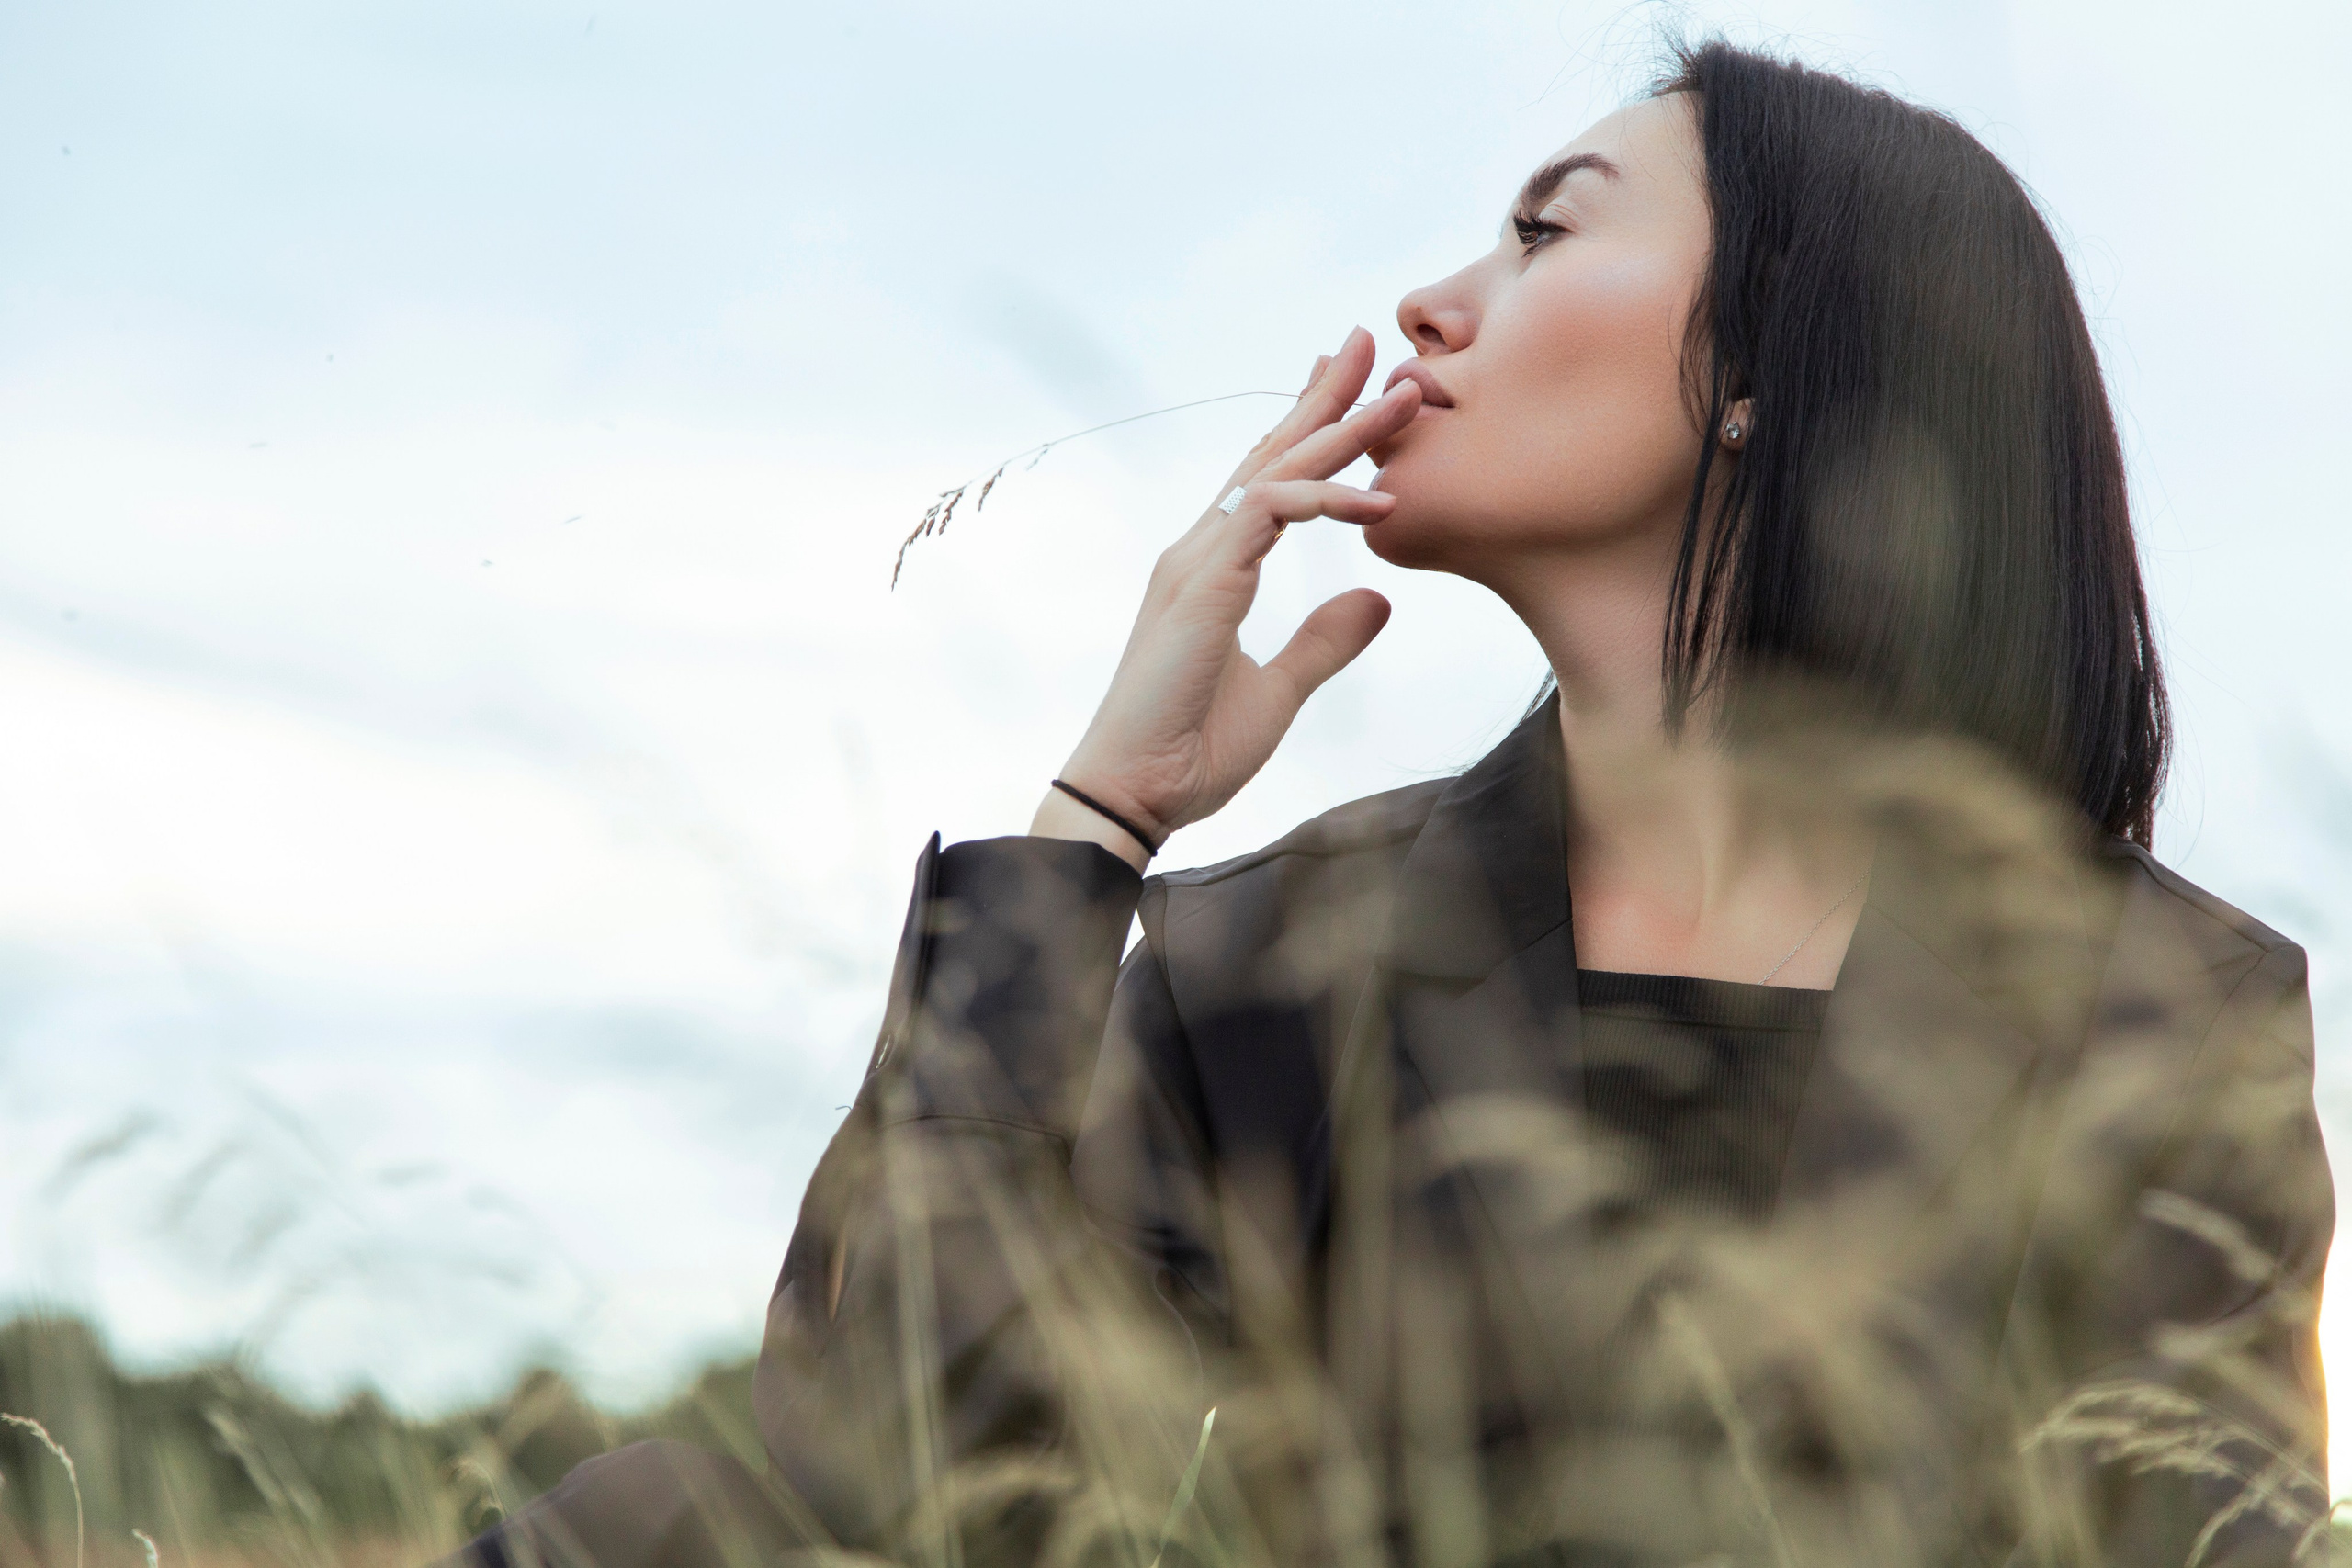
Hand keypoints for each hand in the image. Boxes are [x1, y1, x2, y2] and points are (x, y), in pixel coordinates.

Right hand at [1032, 326, 1420, 868]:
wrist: (1134, 794)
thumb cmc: (1190, 752)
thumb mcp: (1279, 693)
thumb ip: (1324, 642)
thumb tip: (1378, 599)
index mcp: (1213, 570)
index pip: (1268, 480)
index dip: (1311, 429)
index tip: (1358, 390)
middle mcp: (1199, 552)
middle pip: (1270, 454)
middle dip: (1325, 396)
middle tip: (1372, 342)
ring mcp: (1196, 562)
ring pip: (1276, 470)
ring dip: (1342, 430)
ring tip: (1401, 397)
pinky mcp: (1202, 584)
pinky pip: (1271, 513)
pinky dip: (1327, 497)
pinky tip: (1381, 497)